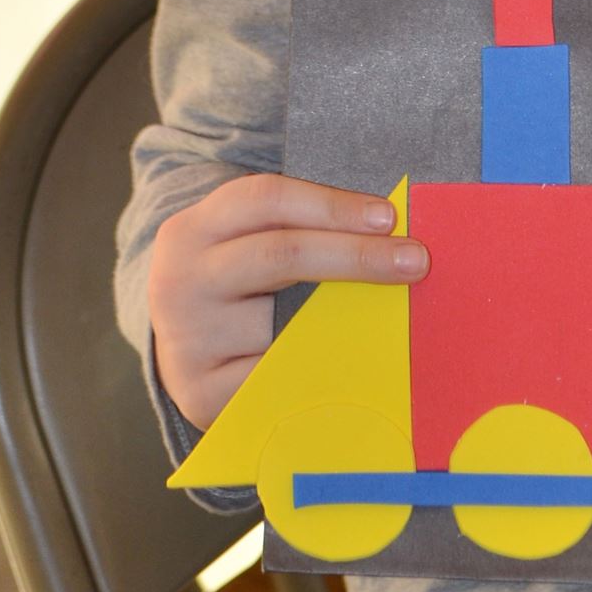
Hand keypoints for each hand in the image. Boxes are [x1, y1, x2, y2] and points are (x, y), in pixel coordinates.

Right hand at [148, 173, 427, 429]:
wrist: (175, 355)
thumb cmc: (232, 289)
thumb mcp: (242, 246)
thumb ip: (296, 232)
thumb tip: (387, 231)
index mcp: (192, 230)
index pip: (267, 200)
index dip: (332, 205)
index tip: (388, 216)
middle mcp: (180, 280)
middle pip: (280, 254)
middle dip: (355, 254)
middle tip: (415, 260)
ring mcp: (187, 339)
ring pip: (283, 322)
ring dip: (345, 319)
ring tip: (390, 316)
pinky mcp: (200, 392)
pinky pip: (277, 376)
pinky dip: (319, 368)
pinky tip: (352, 363)